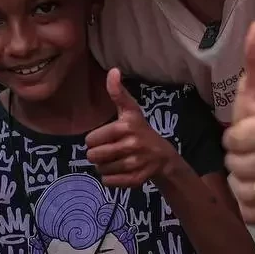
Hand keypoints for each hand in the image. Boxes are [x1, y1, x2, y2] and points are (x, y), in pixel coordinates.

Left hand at [85, 68, 174, 187]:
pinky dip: (110, 179)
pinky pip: (109, 182)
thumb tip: (112, 70)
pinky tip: (120, 171)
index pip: (91, 139)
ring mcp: (135, 164)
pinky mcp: (136, 179)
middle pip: (93, 156)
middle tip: (109, 151)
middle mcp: (131, 145)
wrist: (163, 156)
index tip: (106, 138)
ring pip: (101, 170)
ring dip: (104, 167)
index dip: (95, 140)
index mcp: (126, 126)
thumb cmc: (141, 130)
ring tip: (115, 160)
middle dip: (97, 155)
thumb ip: (118, 93)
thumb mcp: (130, 110)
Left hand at [223, 20, 254, 226]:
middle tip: (249, 155)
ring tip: (253, 172)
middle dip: (237, 160)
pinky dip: (248, 205)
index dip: (234, 137)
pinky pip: (254, 215)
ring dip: (242, 183)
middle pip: (240, 167)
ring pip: (246, 192)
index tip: (243, 134)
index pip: (237, 140)